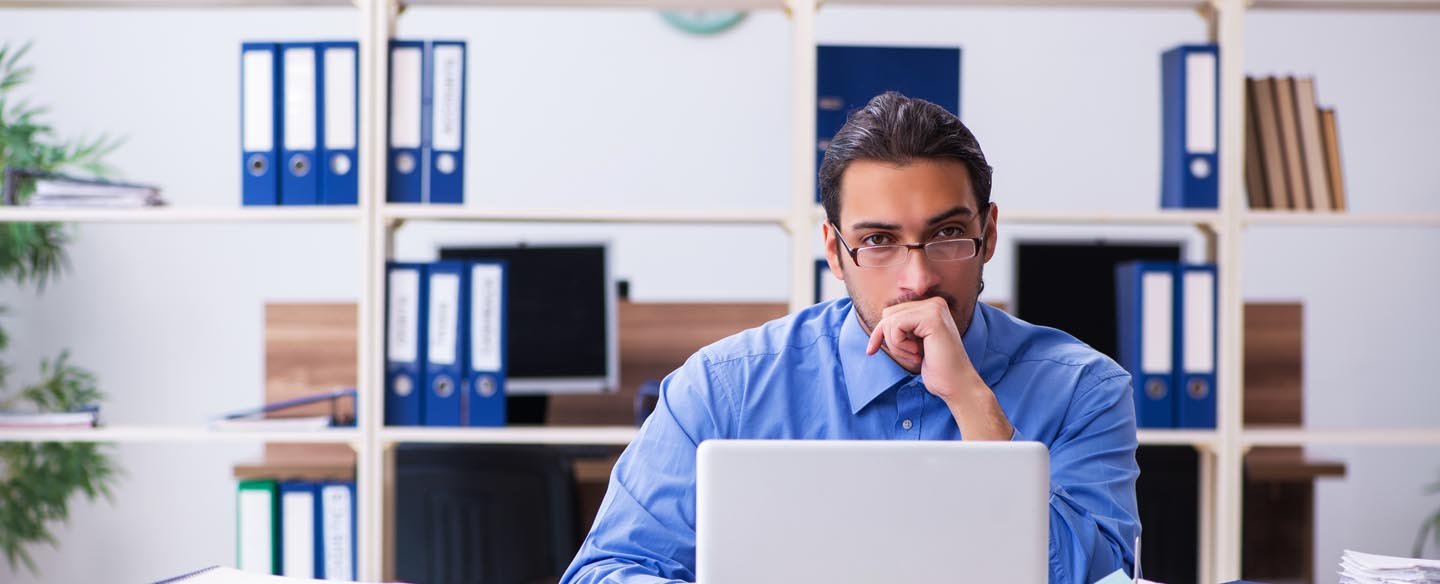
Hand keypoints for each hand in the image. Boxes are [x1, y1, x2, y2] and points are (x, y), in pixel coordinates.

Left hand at [864, 296, 982, 401]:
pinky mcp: (932, 317)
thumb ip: (899, 329)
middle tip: (911, 355)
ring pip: (890, 320)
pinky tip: (918, 353)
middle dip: (890, 340)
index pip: (892, 312)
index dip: (881, 333)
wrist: (957, 384)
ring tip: (916, 355)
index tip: (872, 351)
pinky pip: (895, 326)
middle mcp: (934, 302)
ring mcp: (934, 308)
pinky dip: (900, 345)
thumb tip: (878, 326)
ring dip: (896, 345)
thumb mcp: (912, 343)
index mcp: (931, 307)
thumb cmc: (936, 368)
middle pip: (888, 314)